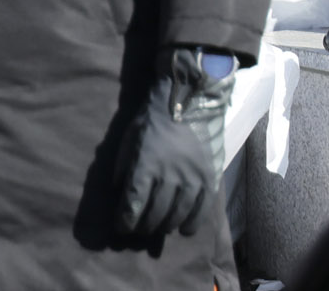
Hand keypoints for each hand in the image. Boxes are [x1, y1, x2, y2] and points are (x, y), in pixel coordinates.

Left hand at [114, 47, 232, 239]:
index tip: (121, 227)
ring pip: (178, 214)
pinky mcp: (210, 177)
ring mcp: (192, 178)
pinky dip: (193, 223)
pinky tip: (185, 229)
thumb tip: (119, 189)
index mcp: (145, 165)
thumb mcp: (130, 136)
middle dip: (143, 226)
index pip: (133, 203)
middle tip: (139, 230)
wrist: (190, 98)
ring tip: (159, 228)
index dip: (125, 220)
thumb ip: (123, 164)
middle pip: (154, 213)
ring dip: (166, 226)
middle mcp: (169, 176)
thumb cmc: (155, 116)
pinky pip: (202, 209)